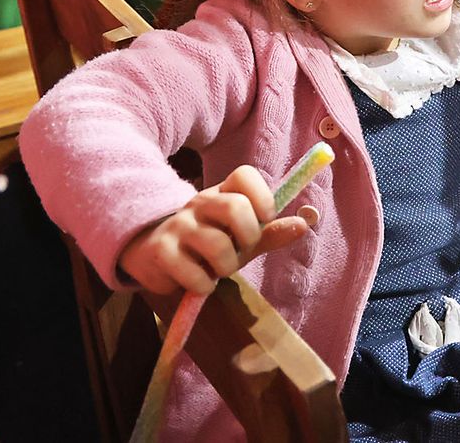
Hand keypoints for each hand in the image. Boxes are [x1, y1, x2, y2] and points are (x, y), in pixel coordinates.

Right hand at [117, 166, 312, 295]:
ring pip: (217, 245)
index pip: (244, 174)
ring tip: (217, 270)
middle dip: (249, 236)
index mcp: (222, 193)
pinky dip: (203, 285)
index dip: (263, 196)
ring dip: (226, 267)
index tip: (266, 217)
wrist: (155, 256)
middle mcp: (199, 202)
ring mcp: (178, 225)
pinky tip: (198, 282)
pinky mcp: (160, 251)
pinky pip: (193, 273)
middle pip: (234, 206)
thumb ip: (271, 231)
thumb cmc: (208, 246)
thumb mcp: (242, 238)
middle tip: (243, 250)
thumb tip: (304, 223)